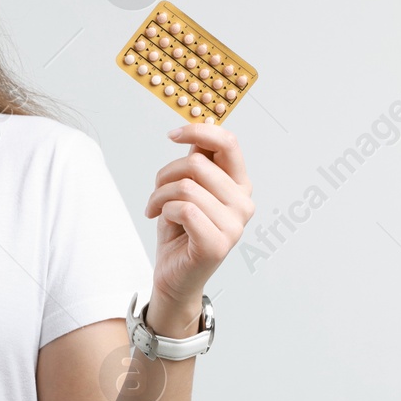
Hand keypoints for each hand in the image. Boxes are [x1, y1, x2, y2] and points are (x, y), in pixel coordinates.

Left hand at [144, 123, 254, 315]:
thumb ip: (198, 161)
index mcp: (240, 185)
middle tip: (157, 193)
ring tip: (156, 208)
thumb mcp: (188, 187)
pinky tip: (163, 221)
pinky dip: (165, 211)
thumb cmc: (180, 230)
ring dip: (160, 196)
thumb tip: (201, 126)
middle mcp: (244, 203)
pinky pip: (184, 210)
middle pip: (197, 165)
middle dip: (165, 175)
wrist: (174, 274)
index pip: (228, 143)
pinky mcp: (218, 244)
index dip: (198, 132)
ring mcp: (235, 226)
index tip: (172, 135)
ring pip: (186, 187)